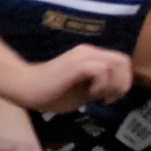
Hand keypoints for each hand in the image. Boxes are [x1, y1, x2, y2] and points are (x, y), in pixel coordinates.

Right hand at [17, 45, 132, 114]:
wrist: (26, 88)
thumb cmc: (51, 93)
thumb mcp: (82, 93)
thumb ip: (99, 88)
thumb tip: (115, 90)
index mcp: (91, 56)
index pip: (121, 61)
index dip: (123, 81)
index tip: (109, 98)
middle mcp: (89, 51)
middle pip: (123, 61)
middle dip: (122, 83)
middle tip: (108, 99)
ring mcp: (83, 56)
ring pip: (116, 64)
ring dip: (112, 84)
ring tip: (98, 97)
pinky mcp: (76, 64)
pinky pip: (102, 71)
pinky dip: (102, 85)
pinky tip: (90, 94)